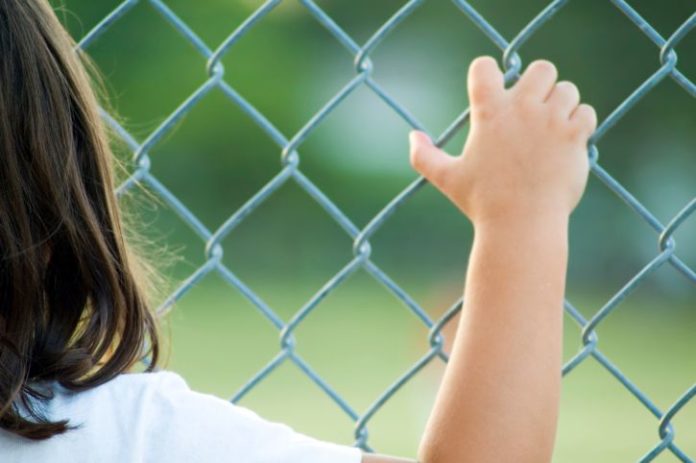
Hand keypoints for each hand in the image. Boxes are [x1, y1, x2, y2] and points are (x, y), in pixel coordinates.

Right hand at [409, 56, 596, 226]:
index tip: (494, 91)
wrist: (521, 226)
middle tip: (534, 110)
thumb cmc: (482, 203)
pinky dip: (579, 124)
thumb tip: (413, 136)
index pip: (484, 66)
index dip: (488, 74)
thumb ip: (424, 156)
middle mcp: (521, 109)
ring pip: (566, 89)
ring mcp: (551, 120)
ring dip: (561, 104)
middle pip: (541, 68)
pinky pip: (586, 112)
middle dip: (539, 85)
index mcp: (488, 112)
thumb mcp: (447, 178)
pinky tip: (567, 141)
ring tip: (551, 129)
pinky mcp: (574, 136)